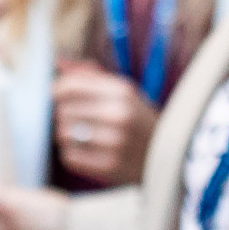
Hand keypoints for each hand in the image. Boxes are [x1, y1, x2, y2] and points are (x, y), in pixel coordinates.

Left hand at [49, 66, 157, 186]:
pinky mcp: (109, 167)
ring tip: (84, 137)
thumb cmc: (139, 120)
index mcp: (121, 91)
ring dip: (68, 136)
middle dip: (65, 115)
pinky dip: (73, 155)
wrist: (171, 156)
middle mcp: (118, 115)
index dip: (57, 91)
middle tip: (78, 120)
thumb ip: (90, 76)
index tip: (59, 97)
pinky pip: (69, 157)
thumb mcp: (124, 92)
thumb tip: (59, 63)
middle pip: (63, 110)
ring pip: (63, 134)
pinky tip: (88, 152)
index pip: (70, 86)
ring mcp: (114, 142)